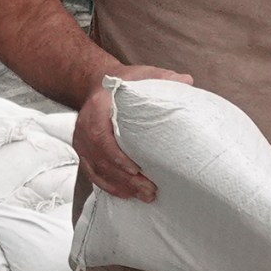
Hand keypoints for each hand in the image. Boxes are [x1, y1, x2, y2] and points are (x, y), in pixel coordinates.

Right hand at [77, 66, 192, 202]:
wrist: (97, 83)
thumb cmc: (121, 82)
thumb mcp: (142, 75)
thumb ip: (162, 78)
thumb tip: (187, 82)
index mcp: (98, 107)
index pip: (101, 136)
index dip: (117, 157)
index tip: (136, 170)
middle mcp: (86, 125)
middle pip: (102, 159)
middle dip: (125, 178)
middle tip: (149, 189)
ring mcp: (83, 141)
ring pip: (98, 169)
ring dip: (120, 186)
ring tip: (144, 195)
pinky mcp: (84, 151)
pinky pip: (93, 173)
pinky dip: (109, 186)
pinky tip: (126, 194)